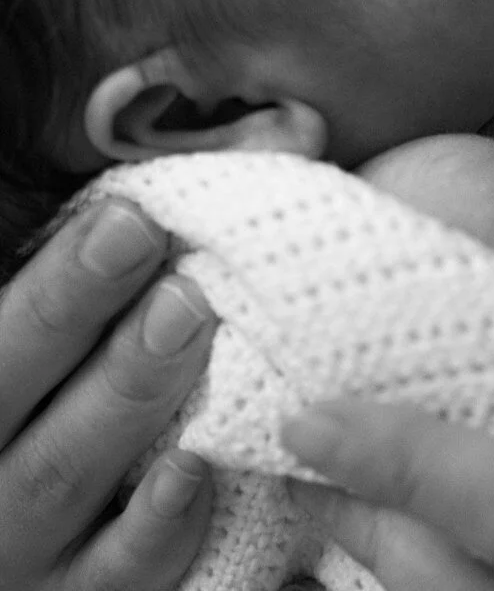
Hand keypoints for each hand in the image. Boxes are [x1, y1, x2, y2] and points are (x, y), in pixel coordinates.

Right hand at [0, 198, 215, 588]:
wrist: (76, 526)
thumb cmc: (101, 388)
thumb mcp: (94, 328)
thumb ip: (142, 252)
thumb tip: (268, 145)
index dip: (57, 279)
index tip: (131, 217)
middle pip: (8, 392)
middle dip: (74, 315)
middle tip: (154, 254)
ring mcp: (26, 547)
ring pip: (55, 477)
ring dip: (120, 398)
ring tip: (185, 322)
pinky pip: (113, 579)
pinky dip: (152, 529)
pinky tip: (192, 471)